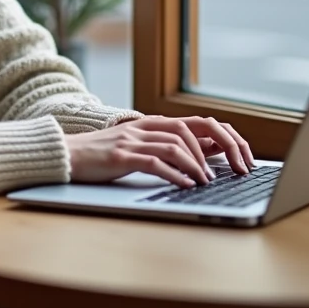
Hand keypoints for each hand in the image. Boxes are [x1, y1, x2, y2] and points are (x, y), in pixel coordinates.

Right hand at [63, 115, 255, 187]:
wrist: (67, 154)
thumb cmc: (103, 155)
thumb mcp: (138, 145)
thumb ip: (167, 145)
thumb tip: (208, 153)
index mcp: (152, 123)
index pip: (198, 122)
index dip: (224, 136)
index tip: (242, 157)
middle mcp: (145, 127)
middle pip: (191, 128)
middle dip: (219, 147)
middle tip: (235, 169)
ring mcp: (132, 140)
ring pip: (175, 145)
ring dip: (197, 164)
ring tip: (207, 181)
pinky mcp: (121, 156)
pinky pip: (154, 162)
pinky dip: (175, 174)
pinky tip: (186, 185)